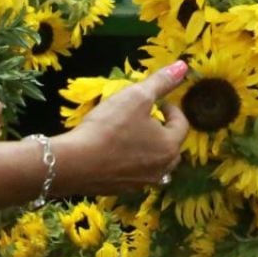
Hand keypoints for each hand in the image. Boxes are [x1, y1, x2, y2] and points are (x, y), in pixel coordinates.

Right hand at [52, 61, 190, 195]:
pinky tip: (113, 151)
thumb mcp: (136, 96)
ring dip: (146, 147)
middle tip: (145, 116)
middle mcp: (161, 170)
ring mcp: (141, 184)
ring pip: (152, 161)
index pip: (181, 124)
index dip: (170, 108)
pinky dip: (129, 161)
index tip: (157, 101)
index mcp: (169, 147)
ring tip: (130, 132)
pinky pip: (133, 172)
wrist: (74, 163)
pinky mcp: (121, 191)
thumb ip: (161, 82)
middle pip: (170, 145)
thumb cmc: (109, 127)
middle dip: (161, 129)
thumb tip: (182, 66)